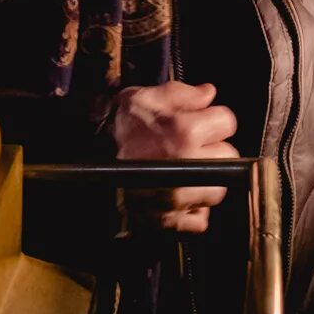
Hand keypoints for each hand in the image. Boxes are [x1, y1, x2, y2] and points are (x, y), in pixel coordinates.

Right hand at [112, 80, 238, 233]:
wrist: (85, 161)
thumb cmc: (116, 129)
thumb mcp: (145, 97)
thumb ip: (183, 93)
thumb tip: (209, 93)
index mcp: (185, 132)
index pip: (227, 122)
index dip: (214, 119)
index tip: (202, 122)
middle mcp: (188, 166)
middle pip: (228, 157)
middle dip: (214, 149)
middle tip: (193, 147)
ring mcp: (180, 197)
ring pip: (218, 189)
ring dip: (207, 180)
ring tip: (187, 171)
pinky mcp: (171, 220)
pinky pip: (200, 220)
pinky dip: (193, 209)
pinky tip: (180, 194)